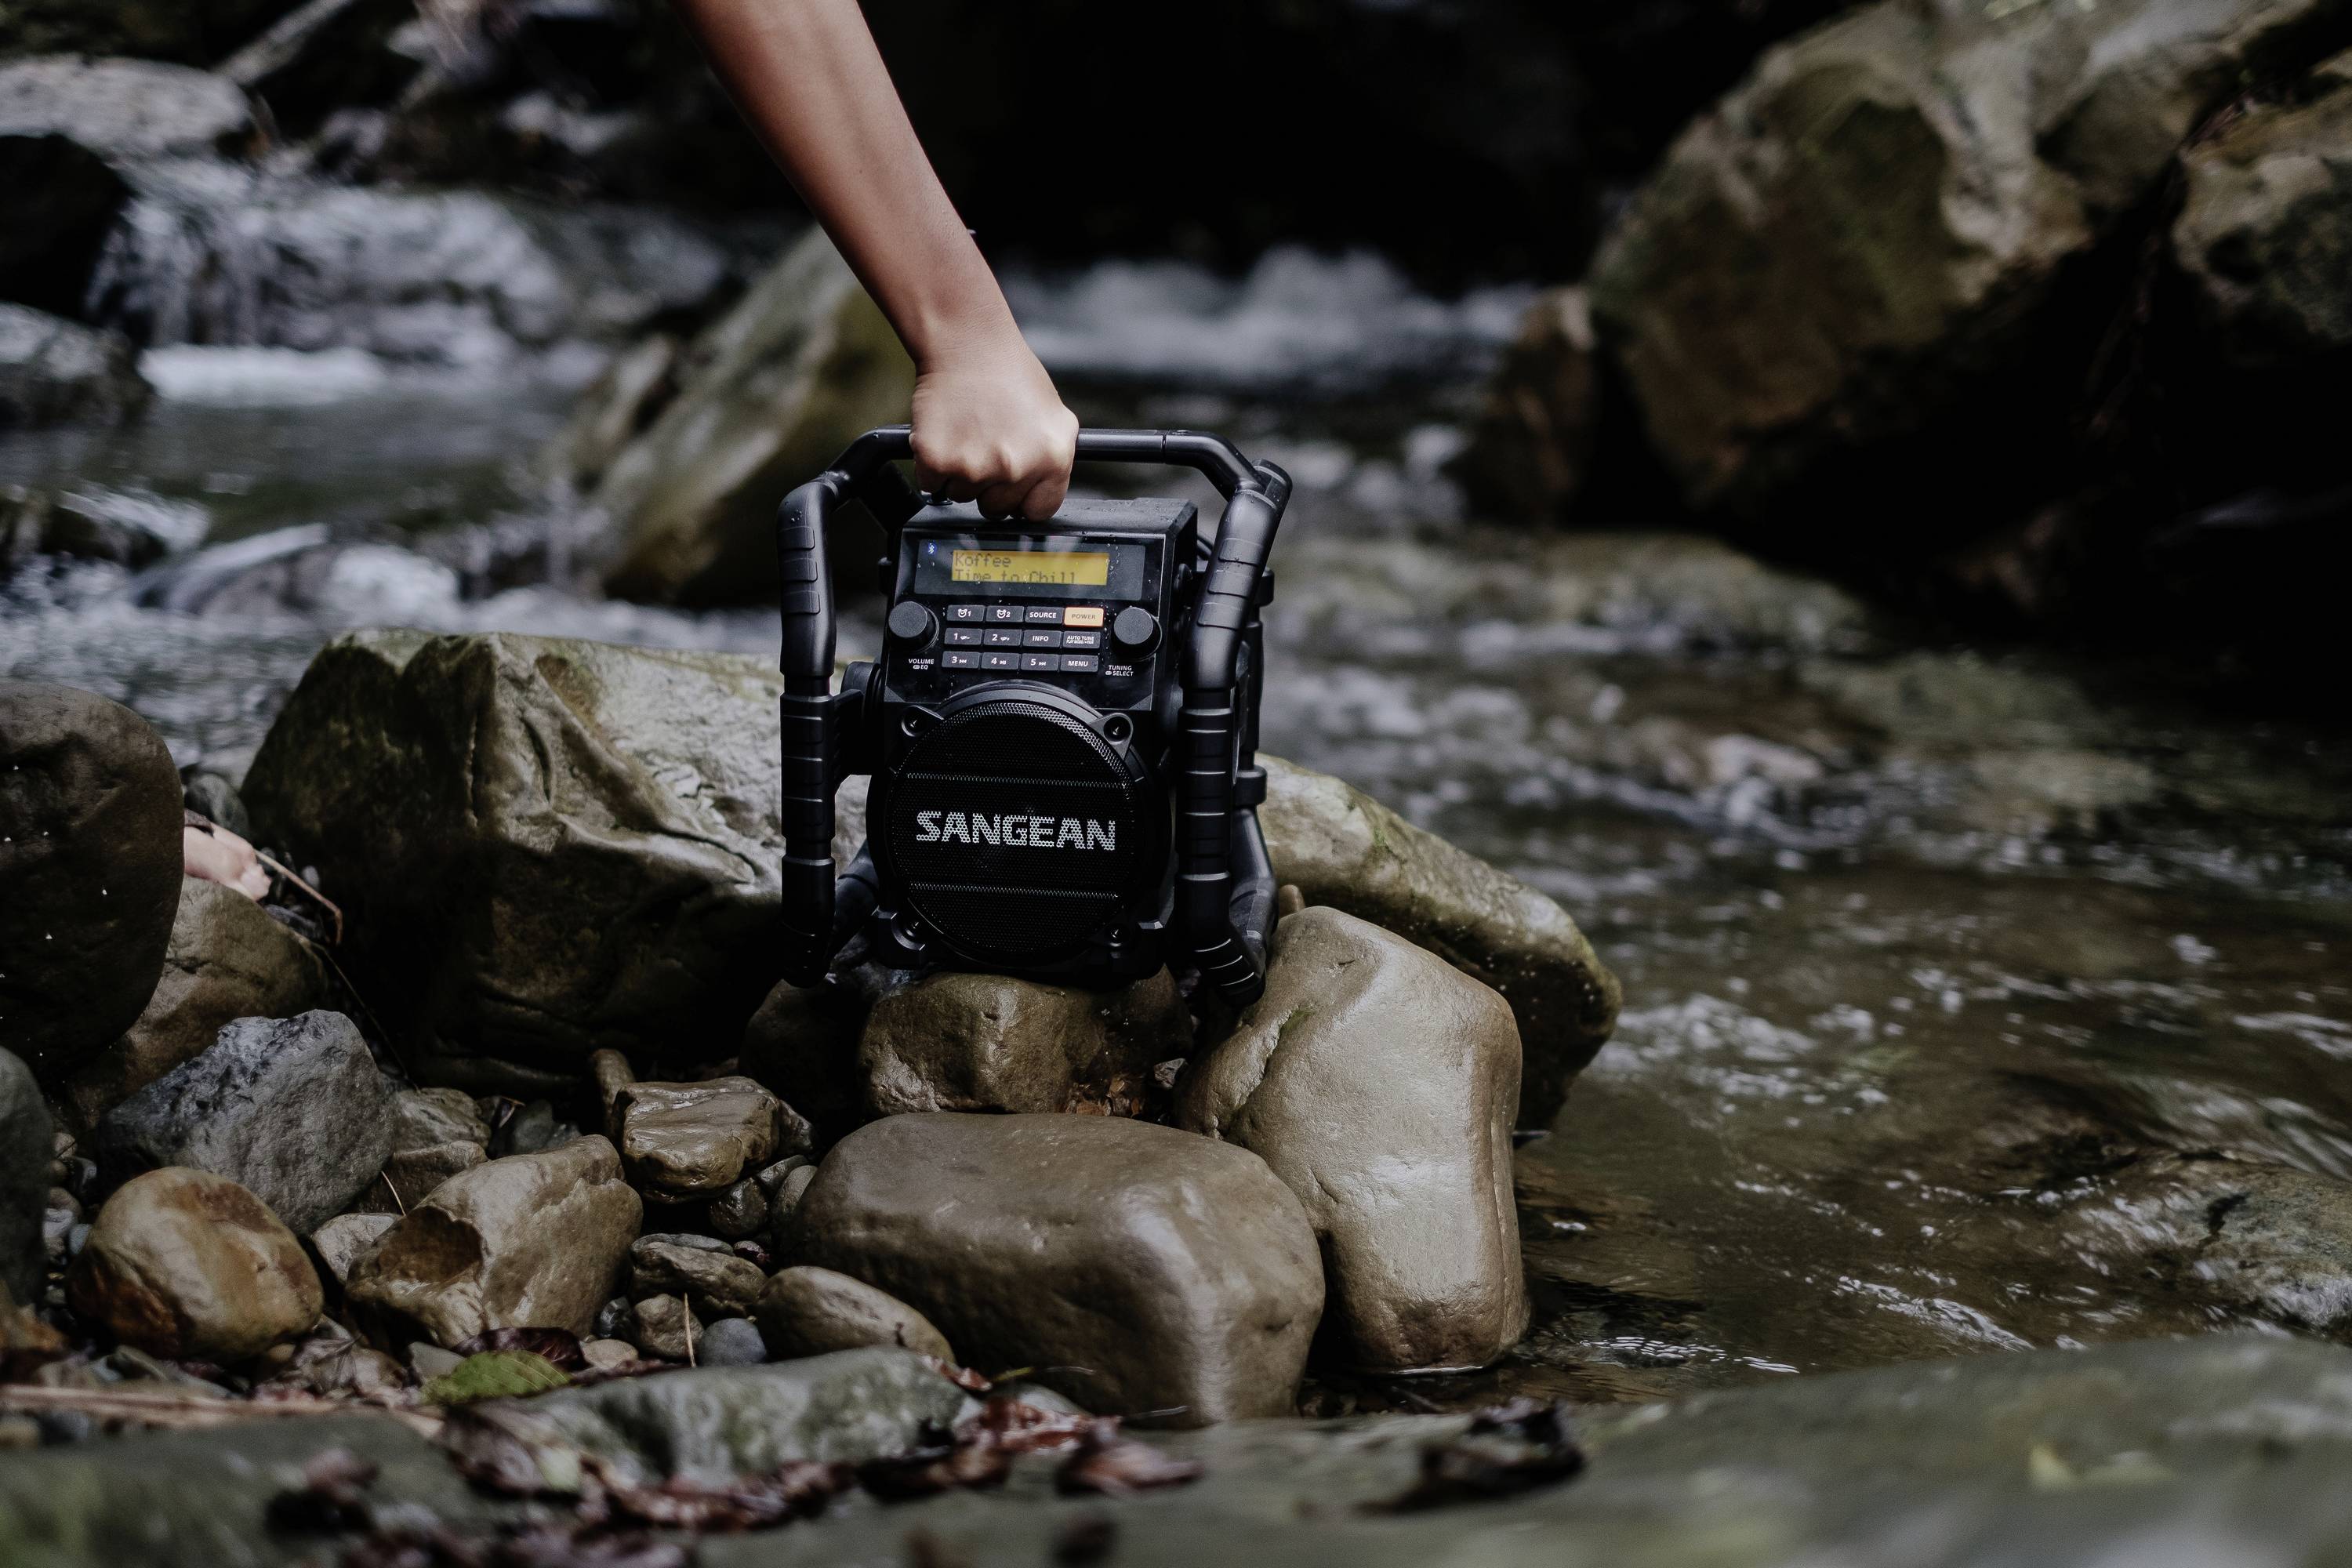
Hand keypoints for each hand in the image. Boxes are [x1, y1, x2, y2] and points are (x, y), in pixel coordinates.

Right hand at [908, 329, 1077, 520]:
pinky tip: (946, 433)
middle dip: (989, 485)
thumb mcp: (1054, 418)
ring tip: (967, 433)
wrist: (968, 343)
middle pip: (996, 508)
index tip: (1013, 487)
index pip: (1038, 511)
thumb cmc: (1009, 373)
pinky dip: (932, 466)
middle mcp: (1017, 468)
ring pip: (962, 496)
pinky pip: (932, 485)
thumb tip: (1044, 490)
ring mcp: (976, 468)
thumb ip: (1053, 459)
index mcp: (1053, 459)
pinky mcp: (938, 462)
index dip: (1022, 499)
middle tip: (985, 447)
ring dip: (959, 474)